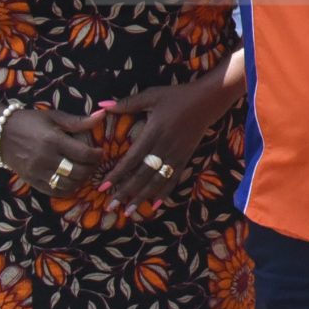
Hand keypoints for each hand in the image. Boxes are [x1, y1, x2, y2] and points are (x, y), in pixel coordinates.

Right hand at [0, 107, 103, 199]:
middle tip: (94, 163)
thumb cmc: (29, 121)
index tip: (100, 152)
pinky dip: (67, 189)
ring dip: (81, 180)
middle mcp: (45, 158)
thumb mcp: (53, 117)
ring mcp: (37, 172)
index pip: (83, 154)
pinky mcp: (30, 181)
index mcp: (53, 140)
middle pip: (78, 172)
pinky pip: (54, 192)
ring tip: (84, 171)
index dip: (97, 155)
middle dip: (92, 168)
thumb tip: (102, 115)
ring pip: (68, 184)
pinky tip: (71, 181)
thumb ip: (78, 121)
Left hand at [97, 77, 233, 211]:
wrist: (208, 100)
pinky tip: (155, 204)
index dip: (117, 174)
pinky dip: (164, 193)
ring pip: (156, 181)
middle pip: (142, 175)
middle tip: (111, 206)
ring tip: (129, 212)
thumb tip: (101, 106)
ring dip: (142, 197)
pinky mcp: (185, 158)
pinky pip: (173, 179)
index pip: (131, 159)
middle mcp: (164, 147)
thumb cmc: (177, 96)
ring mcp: (176, 155)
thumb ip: (127, 103)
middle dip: (125, 192)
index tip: (102, 187)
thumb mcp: (151, 95)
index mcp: (153, 133)